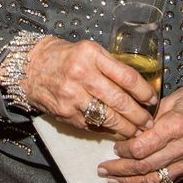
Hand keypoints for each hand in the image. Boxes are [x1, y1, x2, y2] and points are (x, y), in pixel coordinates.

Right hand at [17, 35, 157, 136]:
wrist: (30, 68)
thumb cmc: (63, 57)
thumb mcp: (88, 50)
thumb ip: (111, 66)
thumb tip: (138, 87)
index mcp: (91, 55)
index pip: (126, 76)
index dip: (143, 91)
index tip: (152, 99)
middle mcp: (81, 75)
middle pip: (119, 100)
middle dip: (139, 115)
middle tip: (149, 123)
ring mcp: (72, 96)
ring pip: (108, 117)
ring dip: (127, 128)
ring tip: (137, 132)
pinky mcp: (66, 113)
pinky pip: (93, 125)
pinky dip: (107, 130)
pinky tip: (116, 131)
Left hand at [96, 85, 182, 182]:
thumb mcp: (170, 100)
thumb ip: (149, 117)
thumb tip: (128, 129)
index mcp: (176, 126)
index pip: (141, 147)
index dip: (123, 150)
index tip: (114, 147)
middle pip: (145, 166)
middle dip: (120, 170)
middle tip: (104, 169)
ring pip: (155, 180)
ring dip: (131, 181)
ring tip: (114, 180)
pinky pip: (167, 181)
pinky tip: (135, 181)